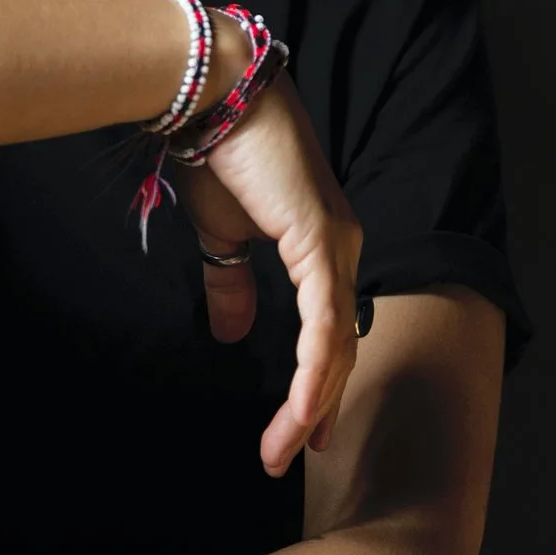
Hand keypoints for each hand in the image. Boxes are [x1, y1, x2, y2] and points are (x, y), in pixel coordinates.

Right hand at [175, 68, 364, 476]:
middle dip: (317, 409)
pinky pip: (324, 324)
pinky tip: (302, 411)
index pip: (328, 332)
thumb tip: (232, 334)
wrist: (215, 96)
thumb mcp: (223, 234)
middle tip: (291, 457)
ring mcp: (336, 246)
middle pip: (339, 348)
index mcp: (321, 247)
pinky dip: (314, 373)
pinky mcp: (319, 242)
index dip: (318, 386)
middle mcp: (341, 249)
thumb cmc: (219, 154)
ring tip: (286, 450)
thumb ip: (232, 284)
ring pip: (335, 346)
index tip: (302, 433)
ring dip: (313, 404)